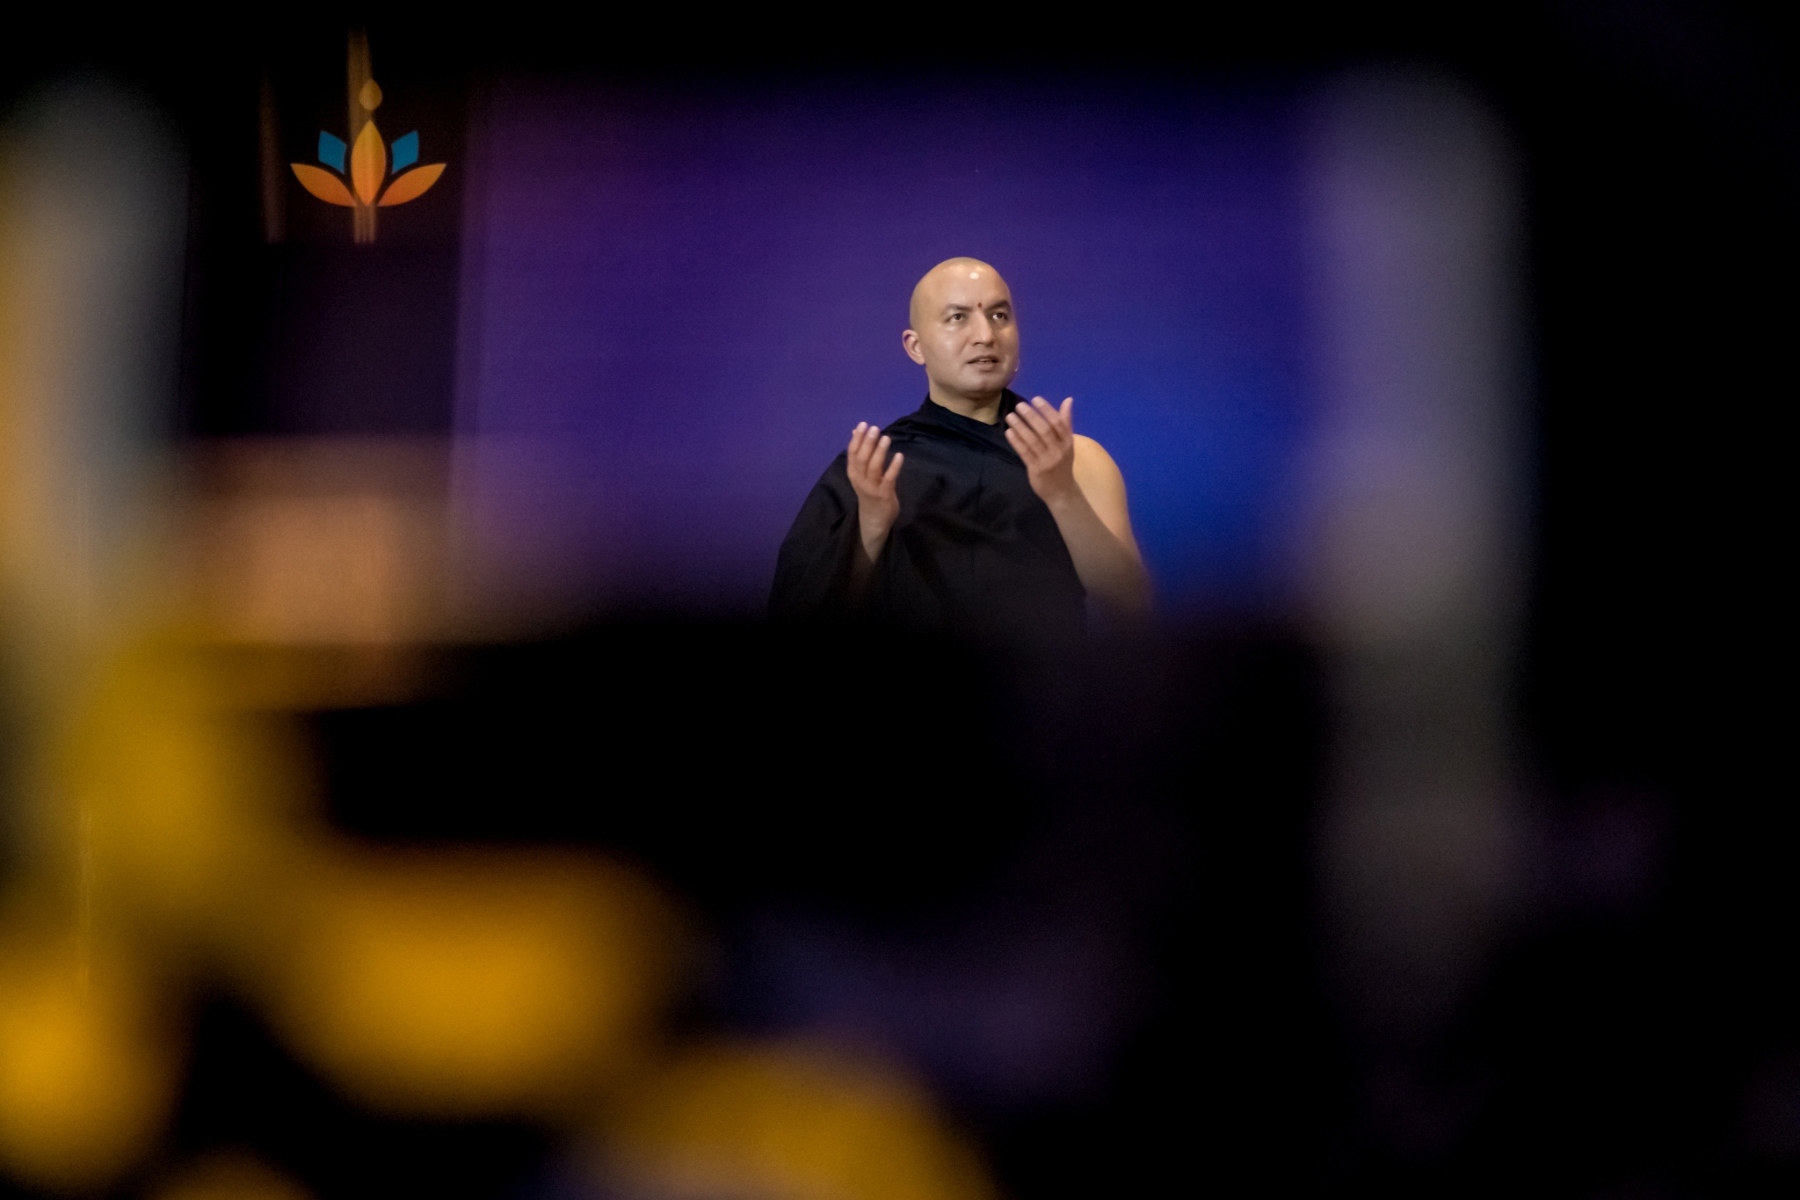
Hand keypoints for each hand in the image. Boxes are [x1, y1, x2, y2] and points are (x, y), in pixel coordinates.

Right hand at [847, 422, 902, 560]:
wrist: (874, 519)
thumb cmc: (869, 492)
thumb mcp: (862, 473)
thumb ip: (860, 452)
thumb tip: (856, 430)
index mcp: (853, 473)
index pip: (852, 453)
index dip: (857, 439)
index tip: (864, 425)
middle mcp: (860, 480)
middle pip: (862, 459)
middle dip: (868, 442)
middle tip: (875, 428)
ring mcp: (871, 488)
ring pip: (873, 467)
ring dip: (880, 452)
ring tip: (886, 438)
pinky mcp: (884, 494)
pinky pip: (888, 479)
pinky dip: (894, 467)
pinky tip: (900, 456)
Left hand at [1004, 396, 1077, 504]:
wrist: (1060, 491)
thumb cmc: (1062, 463)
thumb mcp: (1067, 444)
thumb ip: (1065, 422)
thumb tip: (1068, 400)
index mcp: (1068, 442)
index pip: (1058, 423)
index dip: (1047, 410)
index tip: (1035, 399)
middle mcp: (1059, 450)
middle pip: (1045, 430)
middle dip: (1031, 416)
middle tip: (1020, 406)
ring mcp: (1047, 461)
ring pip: (1033, 441)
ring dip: (1020, 427)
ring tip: (1010, 416)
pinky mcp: (1036, 469)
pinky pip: (1025, 452)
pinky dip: (1016, 441)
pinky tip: (1009, 432)